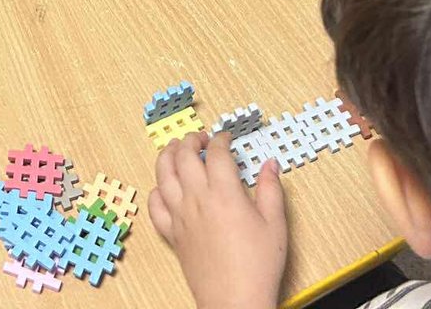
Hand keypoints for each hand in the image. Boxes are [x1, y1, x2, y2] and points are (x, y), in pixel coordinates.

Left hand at [150, 132, 287, 308]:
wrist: (235, 300)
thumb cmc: (258, 265)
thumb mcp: (275, 223)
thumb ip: (271, 189)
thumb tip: (270, 165)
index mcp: (224, 193)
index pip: (216, 152)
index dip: (220, 139)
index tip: (226, 138)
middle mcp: (197, 200)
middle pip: (184, 156)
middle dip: (191, 140)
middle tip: (200, 138)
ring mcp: (180, 216)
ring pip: (163, 175)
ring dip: (168, 156)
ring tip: (175, 149)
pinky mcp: (172, 234)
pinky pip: (154, 206)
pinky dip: (156, 191)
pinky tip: (163, 187)